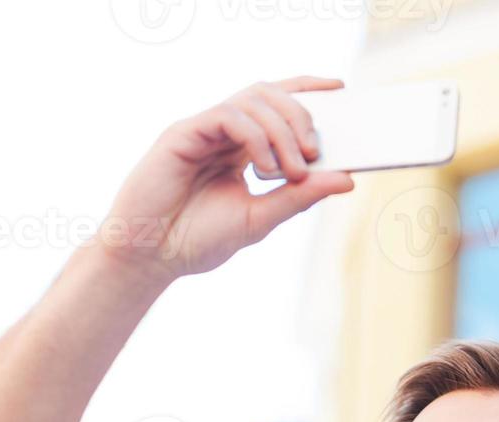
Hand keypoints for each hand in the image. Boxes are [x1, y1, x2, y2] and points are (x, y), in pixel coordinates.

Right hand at [99, 78, 354, 281]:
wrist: (152, 256)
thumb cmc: (198, 238)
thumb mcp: (262, 218)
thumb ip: (301, 197)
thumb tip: (347, 178)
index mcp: (242, 148)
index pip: (278, 104)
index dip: (308, 90)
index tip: (341, 89)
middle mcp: (224, 133)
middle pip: (270, 96)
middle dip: (300, 118)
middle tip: (315, 152)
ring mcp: (203, 130)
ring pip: (252, 100)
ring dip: (282, 130)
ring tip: (293, 170)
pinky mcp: (183, 134)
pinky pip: (228, 116)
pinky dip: (255, 137)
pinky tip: (265, 167)